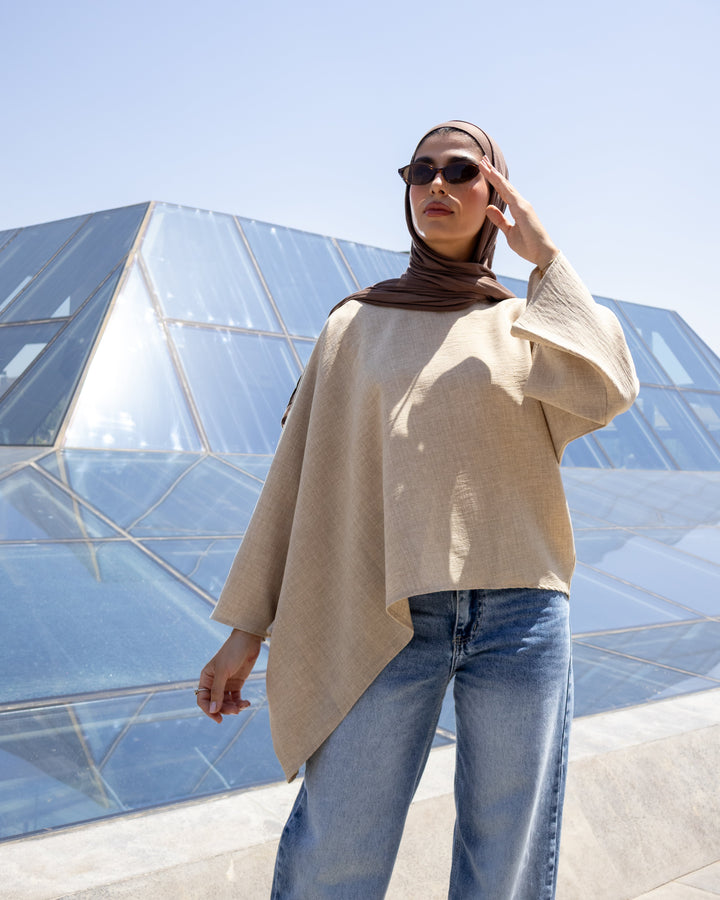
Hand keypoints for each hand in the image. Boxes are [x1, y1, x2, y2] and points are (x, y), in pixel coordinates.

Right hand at [197, 629, 262, 722]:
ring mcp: (226, 683)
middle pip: (216, 703)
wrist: (249, 640)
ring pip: (226, 702)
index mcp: (206, 678)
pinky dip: (241, 703)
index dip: (208, 710)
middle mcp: (214, 682)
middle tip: (236, 710)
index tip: (218, 718)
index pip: (202, 699)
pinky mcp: (237, 683)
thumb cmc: (233, 651)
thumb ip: (217, 691)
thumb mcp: (223, 671)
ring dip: (234, 707)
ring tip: (243, 706)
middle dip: (225, 709)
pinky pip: (236, 698)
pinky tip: (247, 703)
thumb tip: (212, 710)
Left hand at [480, 156, 558, 270]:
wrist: (542, 254)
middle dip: (492, 172)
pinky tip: (492, 174)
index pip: (503, 191)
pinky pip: (508, 193)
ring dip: (494, 174)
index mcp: (518, 209)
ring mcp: (522, 204)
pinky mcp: (523, 209)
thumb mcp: (509, 232)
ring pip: (505, 186)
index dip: (494, 181)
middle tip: (482, 160)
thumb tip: (489, 208)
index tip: (484, 170)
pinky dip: (499, 183)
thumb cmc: (528, 246)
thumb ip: (499, 220)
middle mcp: (521, 203)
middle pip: (504, 185)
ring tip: (483, 163)